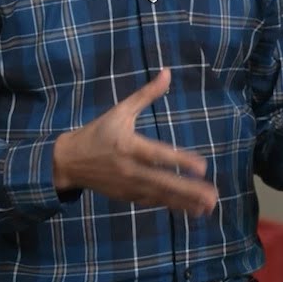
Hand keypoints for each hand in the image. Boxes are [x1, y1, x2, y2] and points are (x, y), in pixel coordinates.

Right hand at [52, 68, 218, 217]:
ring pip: (160, 196)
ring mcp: (128, 185)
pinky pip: (152, 202)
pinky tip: (190, 209)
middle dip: (189, 191)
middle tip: (213, 196)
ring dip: (185, 203)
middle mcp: (130, 169)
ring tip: (208, 207)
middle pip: (163, 182)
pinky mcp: (127, 196)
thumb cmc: (98, 132)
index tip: (203, 168)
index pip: (158, 155)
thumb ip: (146, 94)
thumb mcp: (120, 110)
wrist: (69, 161)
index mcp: (128, 146)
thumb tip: (167, 72)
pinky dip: (171, 206)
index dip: (180, 162)